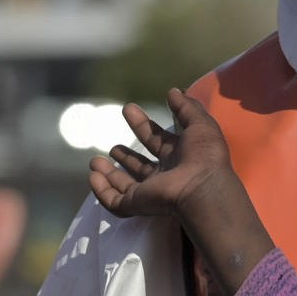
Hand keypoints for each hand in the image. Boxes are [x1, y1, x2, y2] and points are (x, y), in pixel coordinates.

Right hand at [89, 88, 233, 220]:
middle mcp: (164, 175)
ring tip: (94, 162)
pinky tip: (93, 177)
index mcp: (178, 156)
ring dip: (110, 174)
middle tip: (112, 146)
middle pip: (140, 166)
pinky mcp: (137, 204)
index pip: (157, 140)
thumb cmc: (204, 155)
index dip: (143, 125)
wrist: (201, 186)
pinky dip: (102, 192)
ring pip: (125, 185)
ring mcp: (150, 192)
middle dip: (126, 156)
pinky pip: (115, 202)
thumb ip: (186, 107)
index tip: (128, 109)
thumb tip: (173, 91)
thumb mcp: (200, 123)